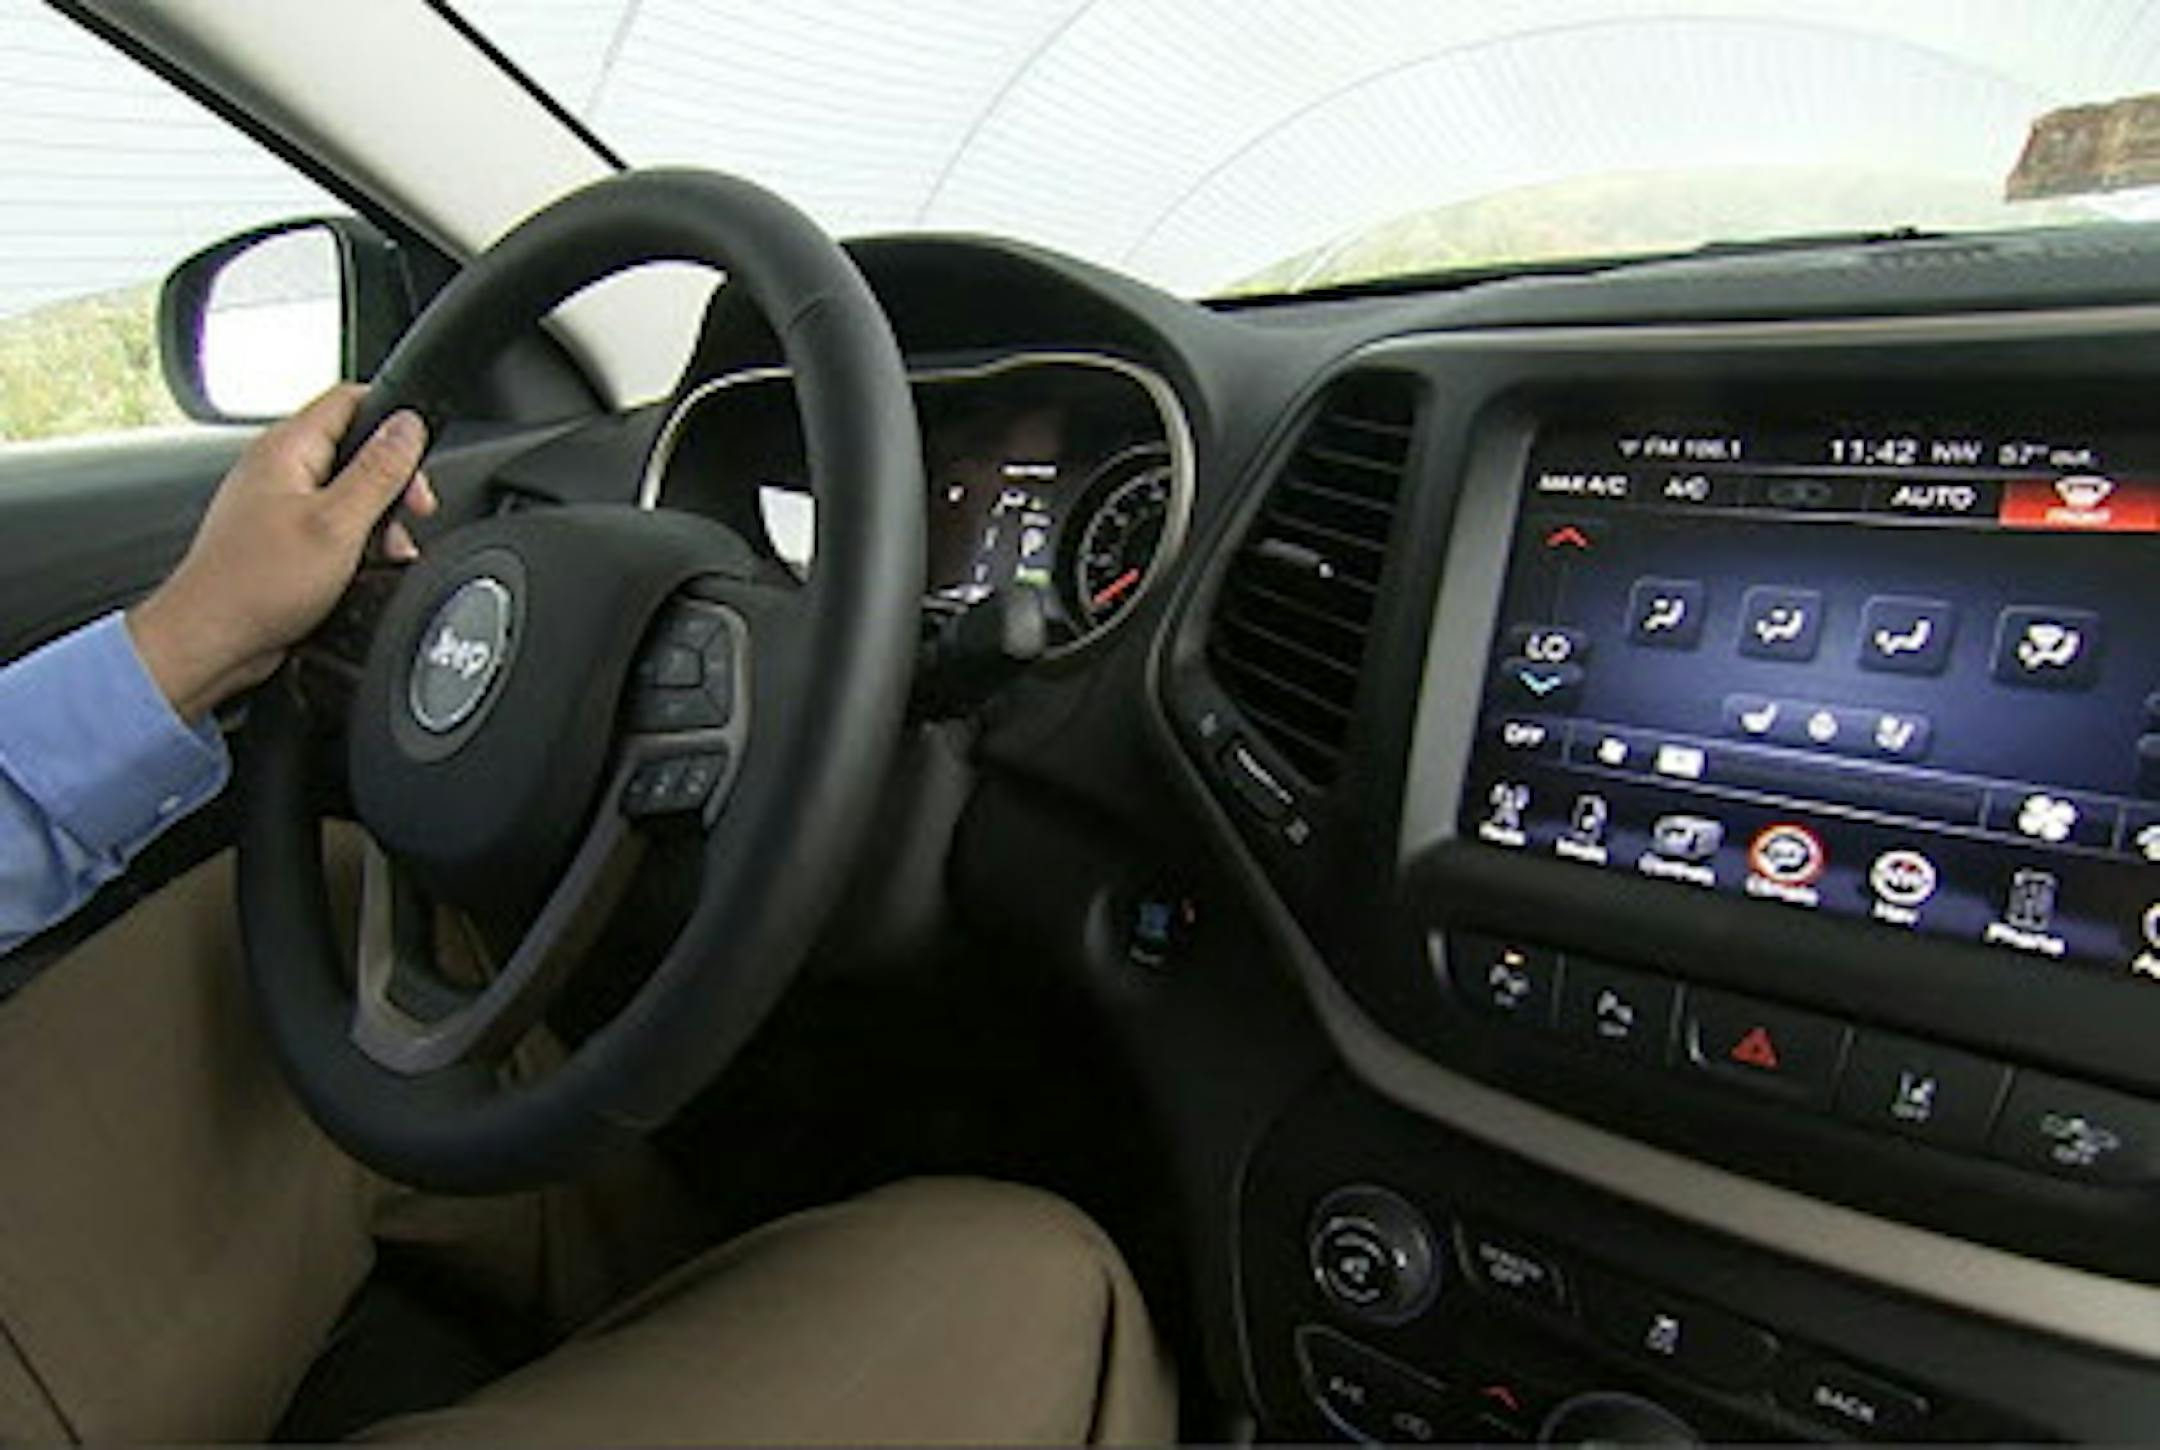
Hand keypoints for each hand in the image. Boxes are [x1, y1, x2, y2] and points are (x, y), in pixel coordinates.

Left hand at [128, 384, 438, 722]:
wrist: (213, 637)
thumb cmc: (257, 584)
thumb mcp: (338, 523)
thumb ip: (379, 471)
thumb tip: (408, 426)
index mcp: (286, 448)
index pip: (350, 399)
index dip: (394, 418)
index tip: (419, 456)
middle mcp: (279, 468)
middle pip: (356, 448)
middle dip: (394, 481)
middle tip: (412, 512)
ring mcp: (279, 501)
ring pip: (349, 490)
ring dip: (380, 519)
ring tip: (388, 550)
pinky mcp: (283, 536)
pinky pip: (333, 523)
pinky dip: (358, 541)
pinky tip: (365, 567)